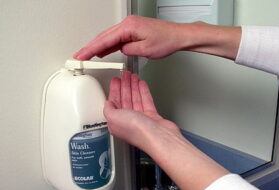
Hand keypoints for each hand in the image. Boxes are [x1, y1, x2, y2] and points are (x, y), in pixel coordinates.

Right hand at [74, 15, 192, 59]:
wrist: (178, 36)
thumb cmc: (166, 40)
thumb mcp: (145, 50)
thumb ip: (128, 50)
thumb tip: (120, 50)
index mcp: (128, 27)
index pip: (104, 39)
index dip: (91, 49)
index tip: (81, 55)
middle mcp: (128, 24)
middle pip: (104, 37)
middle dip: (90, 47)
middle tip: (79, 56)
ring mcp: (130, 27)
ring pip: (109, 37)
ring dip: (98, 46)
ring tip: (87, 55)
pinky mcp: (133, 31)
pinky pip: (117, 38)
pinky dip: (109, 45)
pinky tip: (104, 51)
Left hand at [104, 71, 179, 151]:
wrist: (158, 136)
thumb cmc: (137, 131)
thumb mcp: (114, 118)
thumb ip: (108, 109)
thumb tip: (107, 103)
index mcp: (116, 123)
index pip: (114, 103)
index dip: (114, 90)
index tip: (115, 80)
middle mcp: (128, 121)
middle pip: (125, 99)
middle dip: (124, 85)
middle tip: (124, 75)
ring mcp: (141, 119)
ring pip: (135, 98)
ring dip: (133, 86)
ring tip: (133, 76)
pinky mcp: (152, 117)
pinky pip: (146, 101)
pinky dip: (144, 91)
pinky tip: (142, 84)